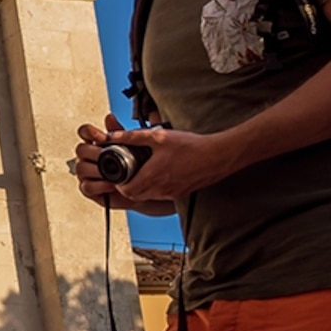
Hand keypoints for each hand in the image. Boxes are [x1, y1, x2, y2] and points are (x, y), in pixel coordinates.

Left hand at [72, 117, 220, 211]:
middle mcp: (160, 189)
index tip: (119, 172)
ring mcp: (171, 193)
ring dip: (142, 186)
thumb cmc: (190, 146)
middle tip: (128, 171)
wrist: (217, 156)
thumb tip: (112, 135)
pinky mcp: (180, 193)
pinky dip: (155, 187)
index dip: (118, 183)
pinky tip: (161, 171)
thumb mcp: (158, 136)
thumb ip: (132, 136)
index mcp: (152, 176)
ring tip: (144, 169)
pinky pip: (161, 194)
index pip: (125, 191)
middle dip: (128, 185)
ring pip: (148, 195)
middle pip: (134, 195)